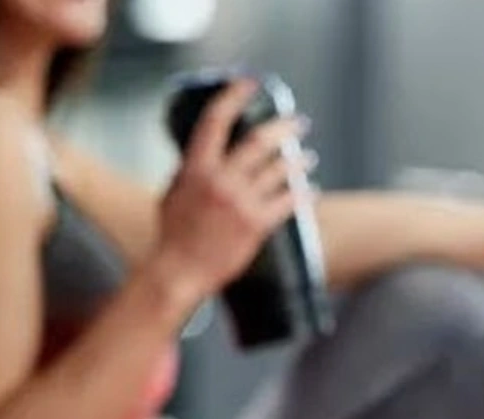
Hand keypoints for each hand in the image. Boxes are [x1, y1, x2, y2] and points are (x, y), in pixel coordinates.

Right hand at [151, 80, 309, 301]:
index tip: (249, 83)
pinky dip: (302, 194)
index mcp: (196, 168)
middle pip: (259, 141)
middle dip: (284, 127)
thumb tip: (205, 153)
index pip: (216, 120)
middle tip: (299, 122)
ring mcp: (240, 202)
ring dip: (298, 162)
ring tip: (308, 157)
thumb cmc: (172, 234)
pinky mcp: (256, 225)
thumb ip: (188, 171)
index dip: (234, 96)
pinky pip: (288, 203)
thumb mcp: (172, 193)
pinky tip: (311, 190)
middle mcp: (220, 180)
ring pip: (279, 171)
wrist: (179, 271)